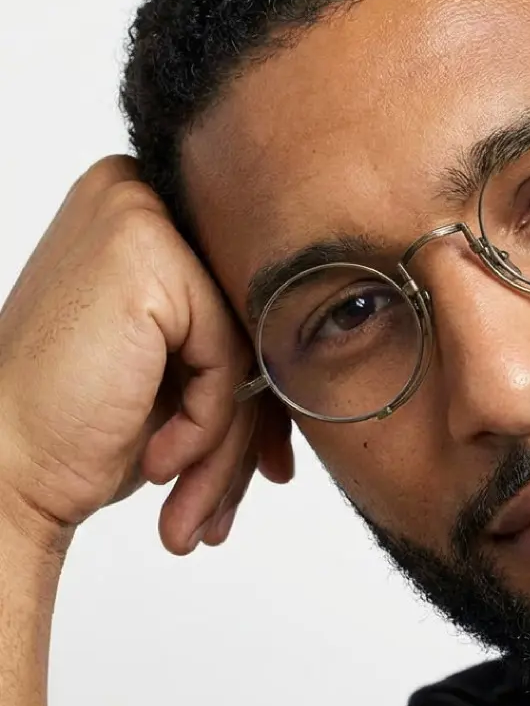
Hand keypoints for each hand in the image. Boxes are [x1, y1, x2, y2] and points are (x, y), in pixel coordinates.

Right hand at [0, 156, 292, 554]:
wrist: (2, 471)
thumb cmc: (79, 424)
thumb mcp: (178, 372)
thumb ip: (243, 338)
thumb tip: (322, 351)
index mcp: (145, 210)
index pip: (244, 299)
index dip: (262, 389)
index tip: (268, 464)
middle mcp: (138, 194)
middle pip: (249, 317)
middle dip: (250, 426)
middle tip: (228, 502)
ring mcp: (140, 216)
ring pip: (246, 342)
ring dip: (227, 447)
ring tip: (197, 512)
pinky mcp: (147, 254)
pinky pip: (227, 354)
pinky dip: (203, 424)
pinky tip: (157, 461)